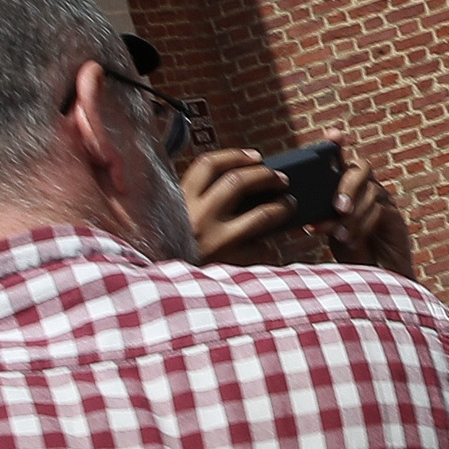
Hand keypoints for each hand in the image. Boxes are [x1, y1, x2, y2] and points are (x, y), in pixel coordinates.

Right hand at [180, 147, 296, 265]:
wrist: (159, 291)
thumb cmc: (170, 250)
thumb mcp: (172, 219)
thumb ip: (194, 202)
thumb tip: (237, 187)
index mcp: (180, 202)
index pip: (209, 165)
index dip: (236, 156)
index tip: (255, 157)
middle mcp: (198, 217)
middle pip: (239, 182)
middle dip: (266, 176)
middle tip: (280, 179)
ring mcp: (215, 241)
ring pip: (261, 215)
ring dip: (281, 207)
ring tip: (289, 204)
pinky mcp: (230, 263)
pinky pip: (258, 248)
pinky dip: (266, 245)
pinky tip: (267, 244)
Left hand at [320, 146, 415, 278]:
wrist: (377, 281)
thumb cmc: (352, 255)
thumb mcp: (332, 232)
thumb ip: (324, 218)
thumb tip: (305, 215)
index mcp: (348, 189)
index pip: (343, 160)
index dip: (338, 145)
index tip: (332, 134)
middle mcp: (367, 190)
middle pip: (361, 168)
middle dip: (347, 184)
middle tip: (337, 207)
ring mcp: (384, 202)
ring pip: (371, 191)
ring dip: (353, 214)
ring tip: (339, 235)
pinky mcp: (395, 218)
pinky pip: (380, 209)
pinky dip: (363, 224)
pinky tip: (351, 239)